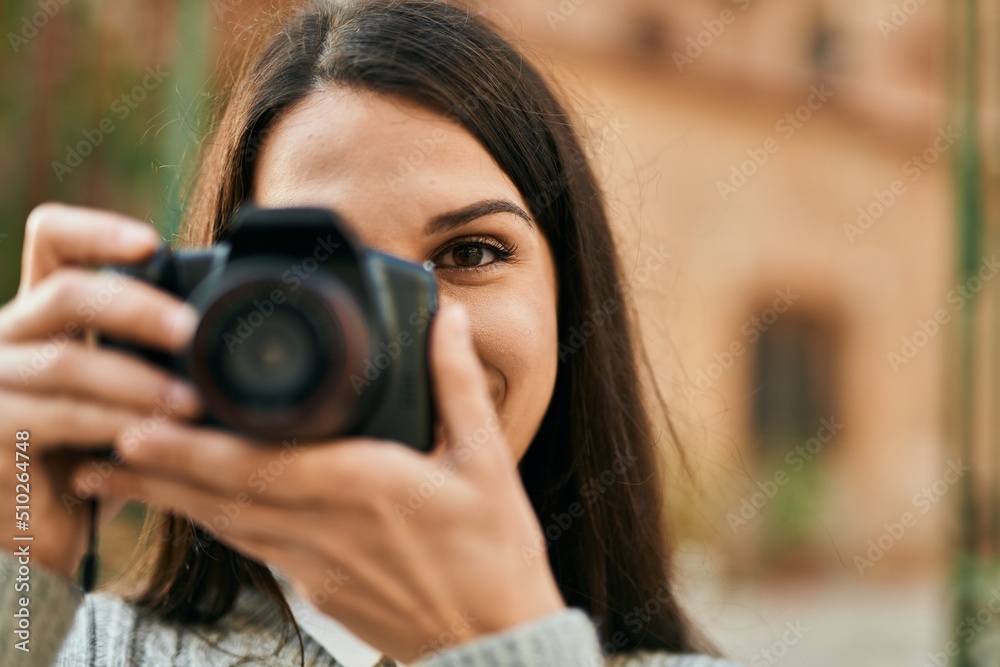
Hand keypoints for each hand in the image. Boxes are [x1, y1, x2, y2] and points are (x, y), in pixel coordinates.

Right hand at [0, 203, 200, 577]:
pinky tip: (151, 438)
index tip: (151, 242)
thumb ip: (153, 358)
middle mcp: (8, 338)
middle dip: (137, 308)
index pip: (52, 242)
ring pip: (66, 361)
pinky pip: (60, 418)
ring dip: (138, 381)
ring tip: (192, 405)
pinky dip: (113, 426)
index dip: (96, 230)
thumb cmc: (97, 453)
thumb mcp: (126, 397)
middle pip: (65, 293)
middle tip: (191, 331)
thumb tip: (230, 332)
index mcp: (43, 316)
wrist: (46, 529)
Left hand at [75, 303, 566, 661]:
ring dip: (171, 499)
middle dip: (155, 472)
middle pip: (219, 498)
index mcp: (362, 487)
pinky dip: (213, 525)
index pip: (256, 467)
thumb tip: (446, 320)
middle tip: (99, 445)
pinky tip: (196, 511)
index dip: (188, 450)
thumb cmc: (493, 553)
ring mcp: (313, 566)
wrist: (493, 635)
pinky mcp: (316, 589)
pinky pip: (250, 549)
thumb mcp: (487, 459)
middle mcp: (323, 528)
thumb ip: (456, 384)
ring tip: (121, 475)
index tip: (138, 427)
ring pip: (225, 527)